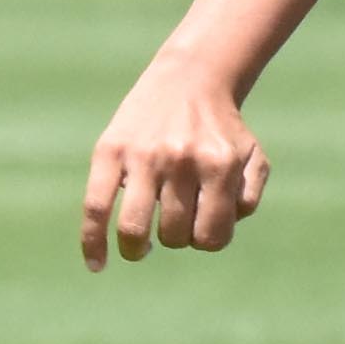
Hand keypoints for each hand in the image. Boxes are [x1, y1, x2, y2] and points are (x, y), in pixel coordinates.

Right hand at [83, 48, 269, 268]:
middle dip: (176, 238)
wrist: (189, 79)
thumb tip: (216, 232)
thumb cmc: (221, 130)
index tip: (201, 229)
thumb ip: (247, 199)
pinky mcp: (109, 150)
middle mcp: (181, 159)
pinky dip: (92, 242)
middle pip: (175, 236)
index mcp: (219, 165)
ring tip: (140, 246)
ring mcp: (143, 155)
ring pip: (135, 229)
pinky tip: (98, 264)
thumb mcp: (251, 158)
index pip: (211, 238)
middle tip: (174, 221)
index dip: (207, 241)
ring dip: (138, 248)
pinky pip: (95, 206)